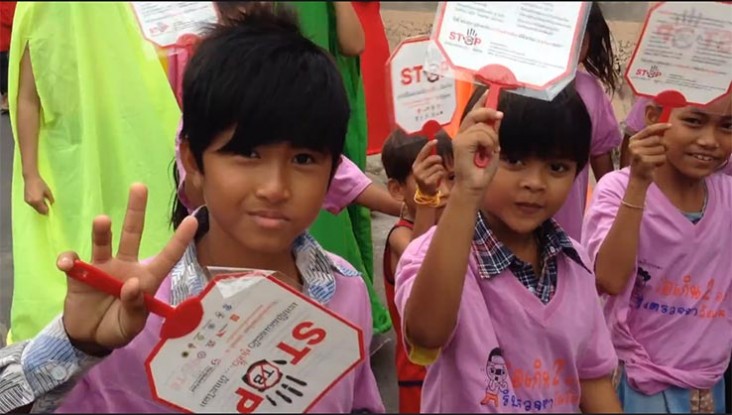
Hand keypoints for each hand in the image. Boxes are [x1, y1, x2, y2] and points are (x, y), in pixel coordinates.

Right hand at [23, 174, 53, 214]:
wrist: (31, 178)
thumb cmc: (40, 184)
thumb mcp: (48, 191)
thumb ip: (50, 199)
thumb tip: (51, 204)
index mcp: (38, 201)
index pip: (43, 210)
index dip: (47, 210)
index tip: (50, 209)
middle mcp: (32, 202)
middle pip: (39, 211)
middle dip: (43, 210)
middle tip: (47, 205)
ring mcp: (28, 202)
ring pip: (35, 208)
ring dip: (39, 207)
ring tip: (43, 201)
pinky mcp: (25, 200)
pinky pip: (32, 205)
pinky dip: (36, 204)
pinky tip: (38, 199)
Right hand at [57, 183, 197, 352]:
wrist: (90, 338)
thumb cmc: (118, 328)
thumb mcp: (131, 326)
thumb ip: (134, 307)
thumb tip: (132, 284)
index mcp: (146, 278)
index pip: (167, 257)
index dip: (179, 240)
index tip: (193, 220)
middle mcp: (126, 266)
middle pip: (132, 234)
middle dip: (136, 210)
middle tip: (139, 186)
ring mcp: (102, 267)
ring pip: (103, 242)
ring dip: (102, 231)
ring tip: (102, 220)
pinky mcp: (79, 274)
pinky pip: (73, 262)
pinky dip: (69, 260)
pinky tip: (66, 264)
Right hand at [412, 140, 445, 196]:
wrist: (425, 193)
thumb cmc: (427, 177)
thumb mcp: (424, 168)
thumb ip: (427, 159)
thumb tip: (434, 144)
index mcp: (416, 164)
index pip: (422, 152)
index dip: (429, 145)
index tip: (436, 141)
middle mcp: (417, 170)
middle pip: (432, 159)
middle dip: (438, 159)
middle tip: (440, 162)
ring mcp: (421, 176)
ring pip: (437, 166)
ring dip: (441, 169)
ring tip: (438, 173)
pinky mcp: (427, 182)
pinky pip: (439, 173)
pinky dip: (441, 175)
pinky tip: (438, 178)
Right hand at [453, 92, 502, 197]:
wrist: (474, 186)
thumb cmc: (482, 171)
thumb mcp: (492, 148)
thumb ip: (492, 133)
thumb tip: (497, 118)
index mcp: (468, 135)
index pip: (473, 113)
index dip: (480, 102)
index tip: (488, 91)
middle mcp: (461, 135)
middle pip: (475, 114)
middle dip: (488, 112)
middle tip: (499, 115)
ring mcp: (459, 138)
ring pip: (482, 126)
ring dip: (492, 139)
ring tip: (491, 151)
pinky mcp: (461, 143)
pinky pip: (480, 134)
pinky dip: (489, 144)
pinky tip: (486, 153)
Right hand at [628, 123, 671, 184]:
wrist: (638, 178)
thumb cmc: (645, 161)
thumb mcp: (646, 147)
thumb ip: (653, 137)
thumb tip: (667, 126)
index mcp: (633, 140)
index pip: (649, 129)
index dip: (660, 126)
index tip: (670, 125)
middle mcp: (633, 146)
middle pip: (658, 139)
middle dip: (662, 146)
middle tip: (655, 154)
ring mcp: (637, 153)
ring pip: (661, 149)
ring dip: (661, 155)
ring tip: (653, 161)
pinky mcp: (644, 161)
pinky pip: (662, 157)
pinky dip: (661, 162)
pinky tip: (654, 166)